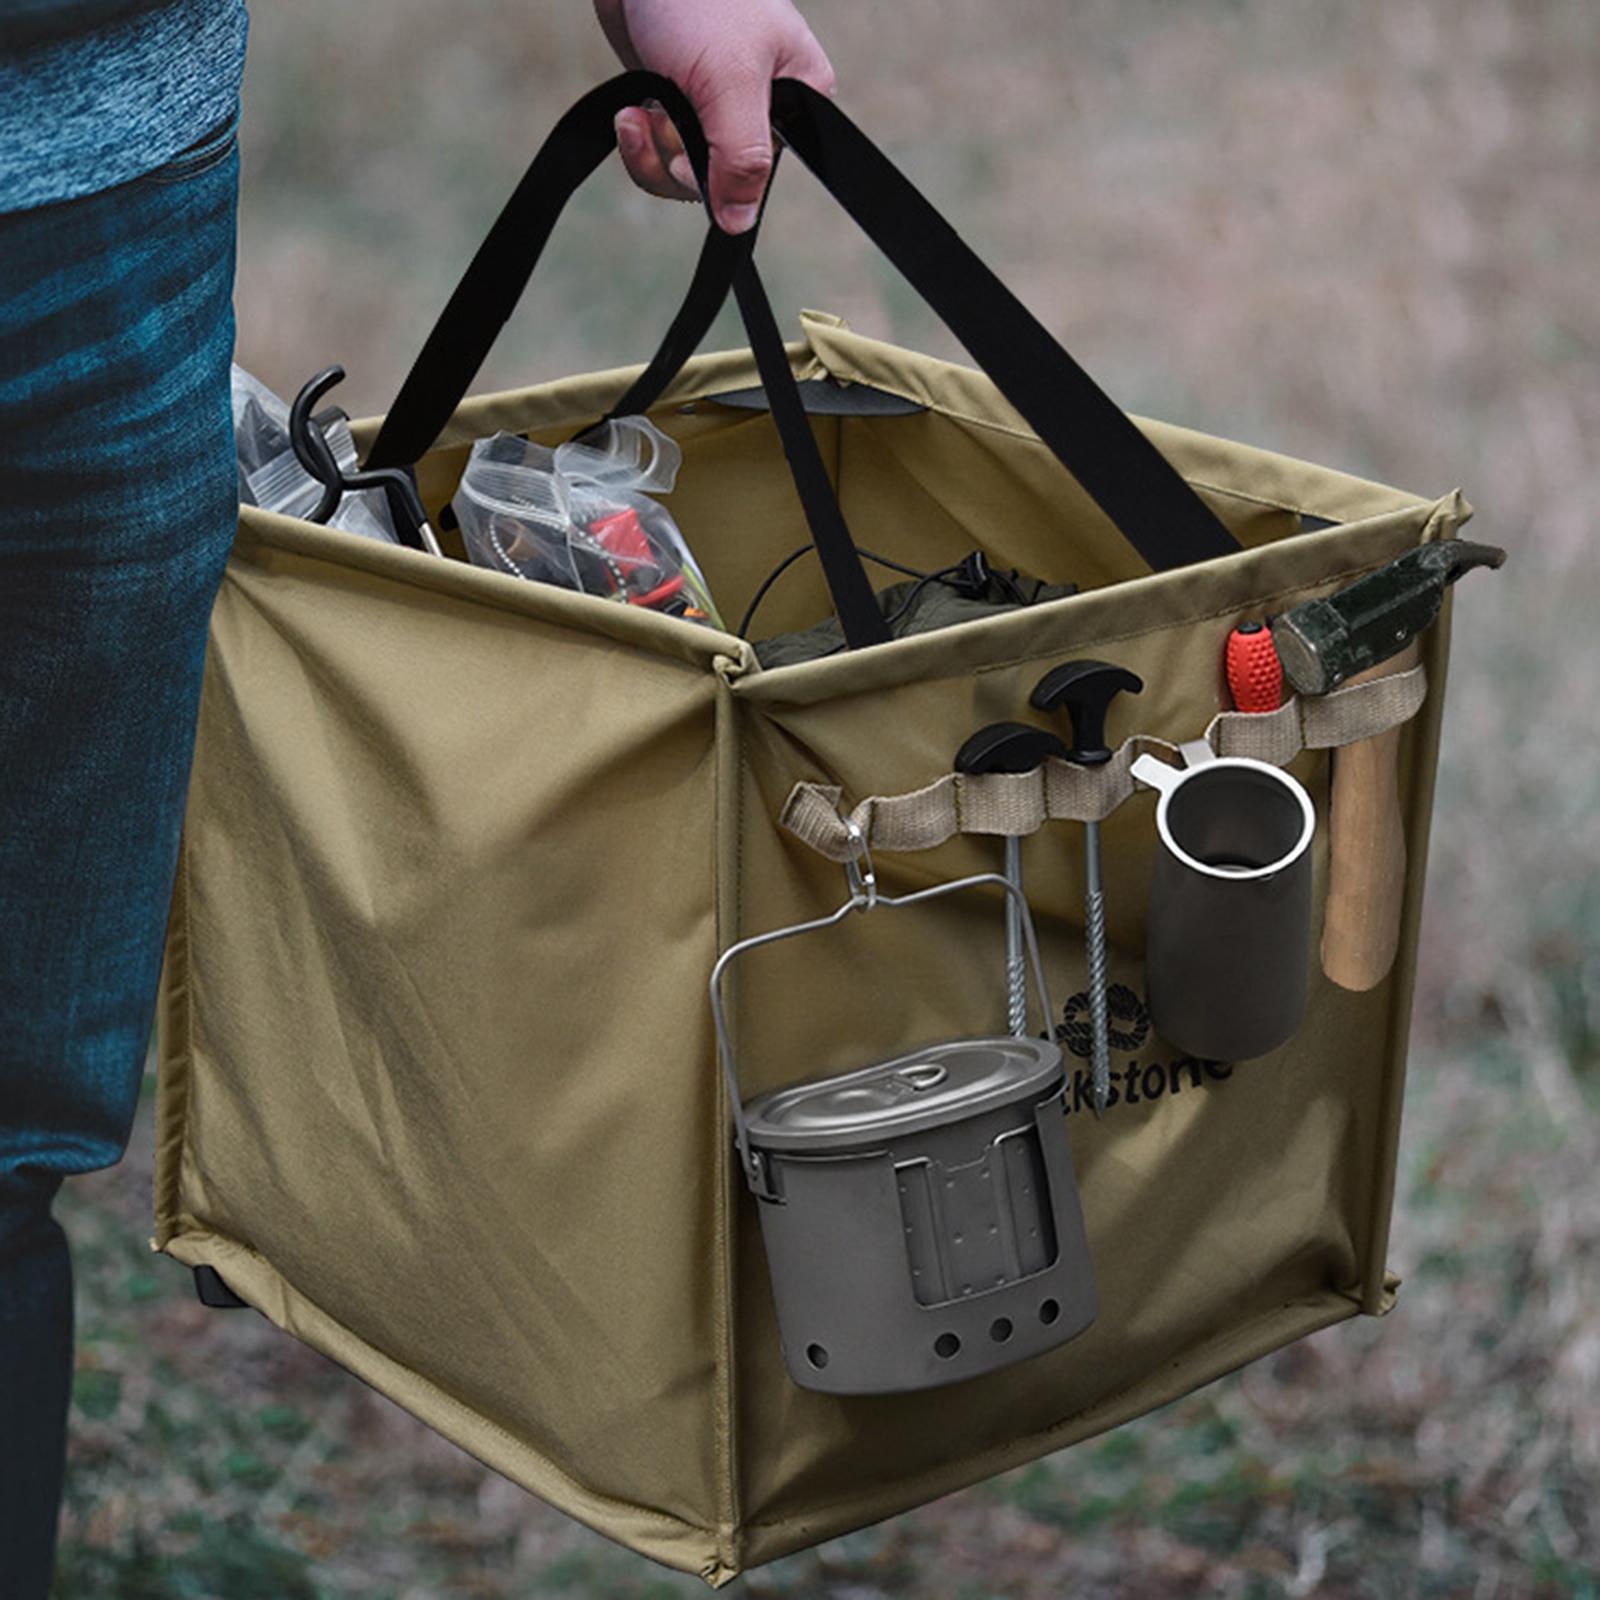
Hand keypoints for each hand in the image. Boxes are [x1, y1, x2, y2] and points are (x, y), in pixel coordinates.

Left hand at [593, 0, 835, 232]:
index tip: (693, 157)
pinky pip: (659, 152)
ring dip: (651, 152)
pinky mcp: (676, 99)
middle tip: (657, 121)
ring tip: (637, 113)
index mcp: (796, 99)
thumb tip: (741, 224)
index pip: (764, 175)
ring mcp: (713, 105)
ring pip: (684, 172)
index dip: (723, 180)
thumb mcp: (729, 84)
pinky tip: (629, 111)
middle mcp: (759, 108)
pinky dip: (638, 140)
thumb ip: (742, 160)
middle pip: (720, 182)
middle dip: (676, 162)